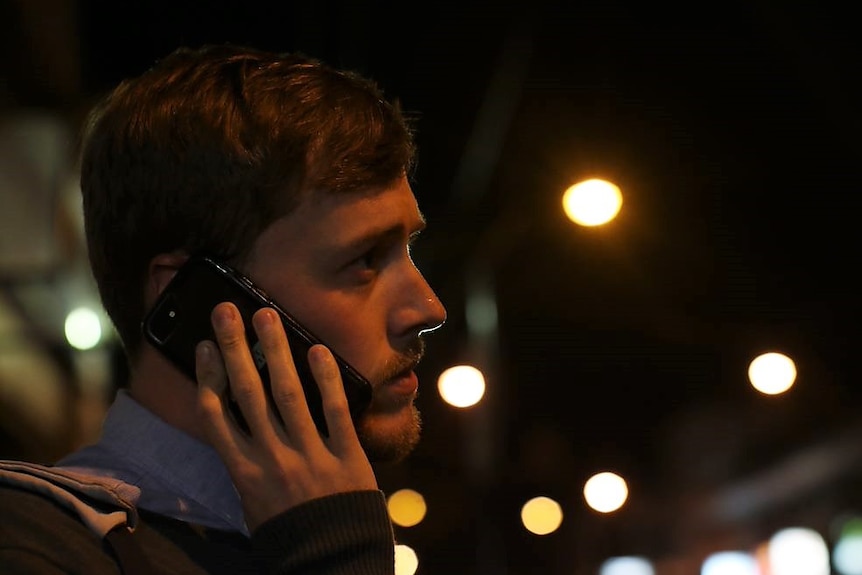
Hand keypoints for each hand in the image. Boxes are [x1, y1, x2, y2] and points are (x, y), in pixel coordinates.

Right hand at [194, 302, 377, 531]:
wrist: (332, 561)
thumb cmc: (289, 532)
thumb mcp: (253, 502)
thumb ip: (246, 463)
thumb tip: (236, 424)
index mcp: (244, 472)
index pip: (216, 415)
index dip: (209, 376)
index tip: (206, 345)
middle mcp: (272, 458)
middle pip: (247, 393)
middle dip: (236, 348)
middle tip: (226, 310)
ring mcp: (310, 456)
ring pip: (287, 394)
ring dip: (276, 350)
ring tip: (266, 315)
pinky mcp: (346, 458)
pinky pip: (334, 411)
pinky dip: (326, 379)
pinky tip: (317, 349)